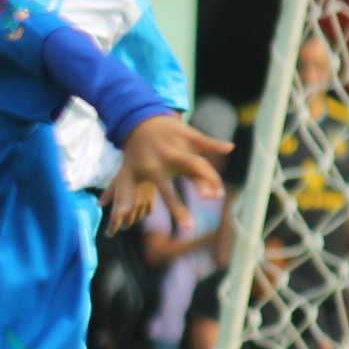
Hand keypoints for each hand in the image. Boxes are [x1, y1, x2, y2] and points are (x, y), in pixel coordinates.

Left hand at [105, 114, 232, 231]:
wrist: (137, 120)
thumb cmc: (134, 154)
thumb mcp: (126, 175)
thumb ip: (124, 198)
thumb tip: (118, 221)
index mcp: (154, 169)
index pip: (168, 193)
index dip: (178, 210)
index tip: (189, 228)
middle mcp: (167, 156)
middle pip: (189, 169)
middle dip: (202, 183)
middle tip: (211, 198)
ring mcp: (178, 143)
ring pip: (198, 158)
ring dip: (210, 173)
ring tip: (218, 192)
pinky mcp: (186, 133)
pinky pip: (203, 139)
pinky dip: (215, 144)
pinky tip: (229, 148)